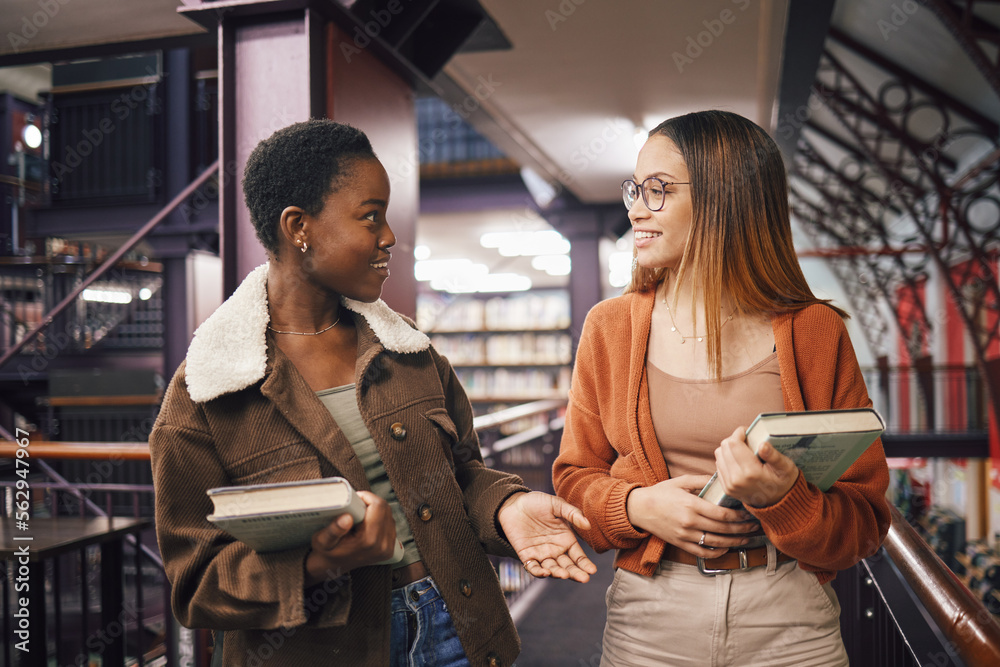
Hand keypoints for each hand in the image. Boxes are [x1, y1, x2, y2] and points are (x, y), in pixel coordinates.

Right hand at [304, 491, 396, 585]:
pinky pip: (390, 524)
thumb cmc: (326, 552)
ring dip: (376, 510)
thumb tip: (347, 518)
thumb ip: (333, 529)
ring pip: (389, 515)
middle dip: (371, 502)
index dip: (367, 497)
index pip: (378, 506)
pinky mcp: (389, 549)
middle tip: (356, 505)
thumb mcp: (322, 540)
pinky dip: (380, 519)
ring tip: (360, 514)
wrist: (332, 567)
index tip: (355, 498)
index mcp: (368, 541)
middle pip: (385, 509)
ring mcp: (387, 548)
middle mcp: (382, 546)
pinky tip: (367, 522)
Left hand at [497, 491, 596, 582]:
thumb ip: (572, 514)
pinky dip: (538, 572)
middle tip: (584, 579)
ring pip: (552, 569)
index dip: (585, 564)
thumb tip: (588, 525)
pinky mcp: (526, 556)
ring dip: (558, 573)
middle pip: (568, 566)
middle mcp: (556, 550)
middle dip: (576, 573)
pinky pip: (533, 567)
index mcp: (566, 540)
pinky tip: (545, 573)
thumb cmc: (537, 502)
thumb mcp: (556, 505)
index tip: (592, 570)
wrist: (514, 504)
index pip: (578, 556)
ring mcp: (541, 554)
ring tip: (564, 574)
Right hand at [625, 475, 758, 557]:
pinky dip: (717, 553)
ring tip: (746, 538)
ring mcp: (685, 535)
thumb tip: (722, 479)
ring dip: (735, 542)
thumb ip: (702, 481)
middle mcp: (689, 522)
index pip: (722, 514)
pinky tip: (726, 547)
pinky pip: (703, 553)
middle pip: (723, 530)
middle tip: (755, 526)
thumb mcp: (681, 481)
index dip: (739, 517)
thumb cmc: (661, 493)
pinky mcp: (681, 544)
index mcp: (691, 505)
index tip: (750, 513)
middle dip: (742, 529)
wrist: (639, 508)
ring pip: (716, 543)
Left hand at [715, 427, 798, 507]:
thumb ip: (774, 456)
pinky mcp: (726, 488)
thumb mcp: (786, 468)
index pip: (733, 443)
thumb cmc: (783, 482)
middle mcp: (736, 480)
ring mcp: (730, 485)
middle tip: (746, 440)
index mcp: (751, 473)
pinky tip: (739, 461)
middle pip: (724, 447)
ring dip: (729, 449)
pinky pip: (718, 465)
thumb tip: (762, 445)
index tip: (748, 432)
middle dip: (734, 439)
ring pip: (719, 454)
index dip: (739, 433)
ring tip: (743, 450)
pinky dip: (726, 459)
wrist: (777, 504)